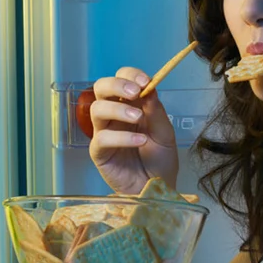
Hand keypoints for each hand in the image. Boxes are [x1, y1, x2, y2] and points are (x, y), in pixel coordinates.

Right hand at [88, 67, 178, 194]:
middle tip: (134, 92)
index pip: (122, 78)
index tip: (145, 81)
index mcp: (131, 104)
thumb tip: (149, 88)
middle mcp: (114, 114)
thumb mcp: (165, 133)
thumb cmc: (160, 159)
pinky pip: (102, 138)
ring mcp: (104, 131)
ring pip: (96, 109)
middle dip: (116, 85)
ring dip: (118, 109)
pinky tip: (139, 141)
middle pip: (101, 87)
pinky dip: (121, 137)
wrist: (158, 187)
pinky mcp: (99, 151)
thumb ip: (156, 111)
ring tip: (137, 119)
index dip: (130, 75)